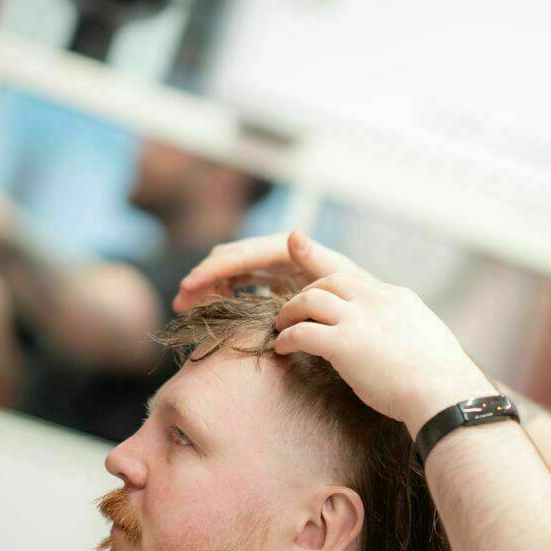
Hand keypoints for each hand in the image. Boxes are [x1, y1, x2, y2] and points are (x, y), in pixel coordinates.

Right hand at [172, 230, 366, 311]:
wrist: (370, 316)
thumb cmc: (362, 298)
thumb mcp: (343, 280)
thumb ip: (317, 260)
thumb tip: (293, 233)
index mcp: (294, 250)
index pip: (245, 254)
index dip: (216, 268)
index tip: (189, 285)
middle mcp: (282, 254)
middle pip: (233, 259)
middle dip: (204, 277)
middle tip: (180, 301)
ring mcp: (278, 269)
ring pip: (232, 271)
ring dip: (209, 286)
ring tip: (187, 307)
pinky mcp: (277, 284)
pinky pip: (242, 284)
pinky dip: (223, 294)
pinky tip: (210, 309)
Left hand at [274, 272, 493, 433]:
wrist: (443, 392)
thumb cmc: (443, 380)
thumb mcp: (429, 338)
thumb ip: (407, 330)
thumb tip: (402, 341)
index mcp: (397, 297)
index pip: (356, 277)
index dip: (328, 269)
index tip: (306, 253)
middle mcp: (376, 300)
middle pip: (329, 280)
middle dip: (307, 291)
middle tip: (295, 310)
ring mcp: (359, 319)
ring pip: (310, 298)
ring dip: (290, 311)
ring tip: (282, 325)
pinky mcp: (343, 344)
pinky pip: (302, 333)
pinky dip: (288, 338)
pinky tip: (283, 348)